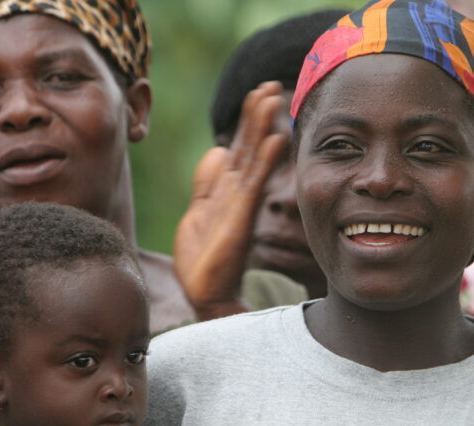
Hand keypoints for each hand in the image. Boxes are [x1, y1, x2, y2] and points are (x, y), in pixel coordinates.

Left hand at [174, 82, 286, 319]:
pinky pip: (254, 184)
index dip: (248, 119)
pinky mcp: (240, 219)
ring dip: (263, 128)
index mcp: (227, 190)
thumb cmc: (203, 257)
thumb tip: (217, 150)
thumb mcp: (198, 211)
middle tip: (271, 85)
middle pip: (250, 146)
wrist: (205, 292)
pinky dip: (265, 162)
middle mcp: (238, 193)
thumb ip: (207, 183)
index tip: (258, 91)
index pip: (240, 147)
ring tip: (273, 99)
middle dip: (258, 115)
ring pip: (254, 159)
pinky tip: (275, 140)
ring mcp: (241, 205)